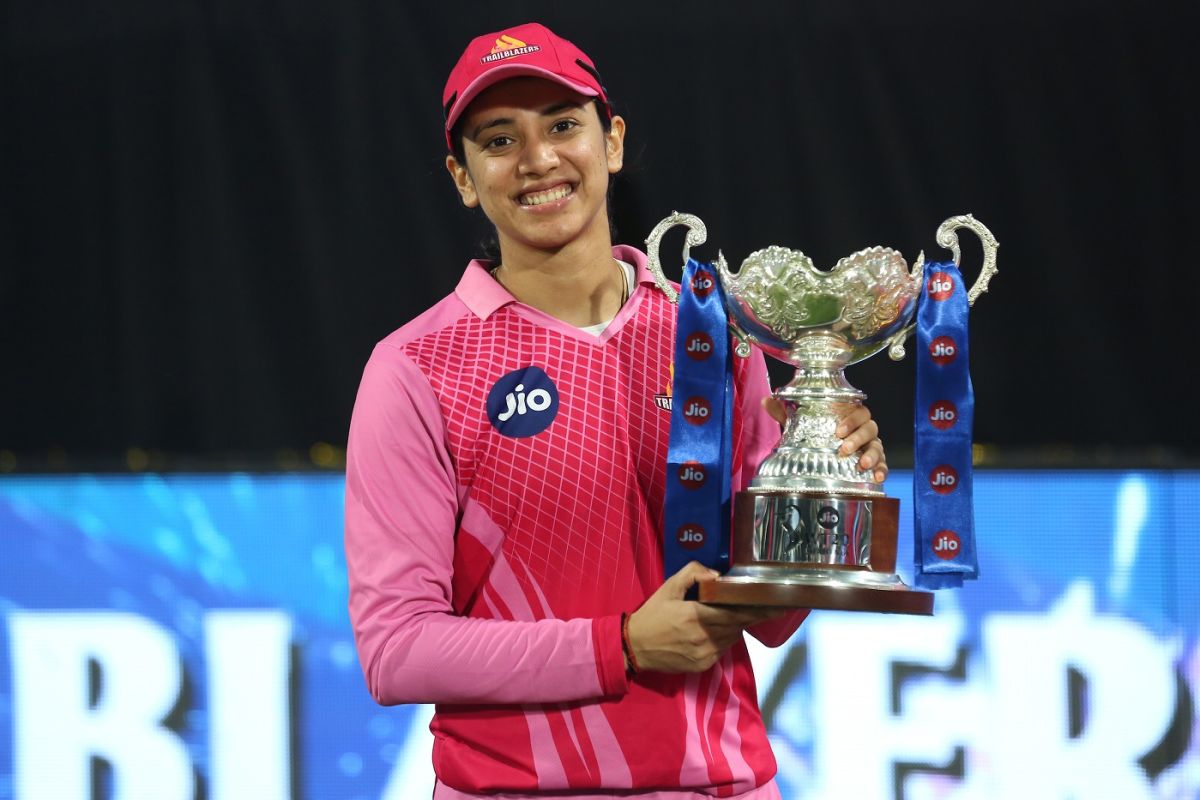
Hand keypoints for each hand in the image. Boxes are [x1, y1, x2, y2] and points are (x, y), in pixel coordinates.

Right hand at [627, 562, 782, 672]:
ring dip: (736, 626)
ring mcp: (705, 654)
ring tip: (736, 615)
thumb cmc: (652, 614)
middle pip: (738, 625)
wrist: (634, 647)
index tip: (777, 606)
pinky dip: (724, 638)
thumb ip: (692, 573)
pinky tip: (717, 630)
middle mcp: (704, 637)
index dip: (757, 610)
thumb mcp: (668, 587)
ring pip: (732, 637)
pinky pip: (722, 649)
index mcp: (696, 616)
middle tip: (768, 607)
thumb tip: (717, 575)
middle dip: (752, 616)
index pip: (735, 612)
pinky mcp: (703, 665)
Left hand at [762, 398, 887, 482]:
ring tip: (862, 465)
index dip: (851, 420)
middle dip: (858, 438)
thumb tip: (767, 401)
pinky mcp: (876, 462)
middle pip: (870, 428)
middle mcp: (863, 430)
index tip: (838, 431)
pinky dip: (883, 470)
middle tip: (843, 449)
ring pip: (878, 446)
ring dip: (872, 455)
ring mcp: (871, 446)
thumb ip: (785, 413)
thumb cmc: (818, 436)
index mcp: (850, 417)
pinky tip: (877, 478)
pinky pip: (884, 464)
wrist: (824, 456)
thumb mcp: (801, 425)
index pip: (859, 412)